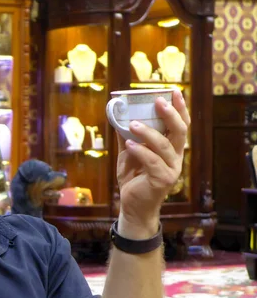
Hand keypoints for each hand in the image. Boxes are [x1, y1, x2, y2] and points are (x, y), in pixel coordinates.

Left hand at [116, 90, 189, 237]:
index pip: (181, 125)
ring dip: (148, 132)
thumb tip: (117, 116)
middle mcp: (176, 158)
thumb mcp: (128, 154)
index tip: (174, 91)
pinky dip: (141, 151)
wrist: (132, 206)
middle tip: (157, 101)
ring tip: (132, 123)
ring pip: (165, 146)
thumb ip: (126, 136)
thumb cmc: (133, 179)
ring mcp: (171, 170)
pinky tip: (129, 145)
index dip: (180, 108)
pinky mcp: (162, 181)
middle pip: (180, 132)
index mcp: (172, 149)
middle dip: (170, 114)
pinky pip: (152, 162)